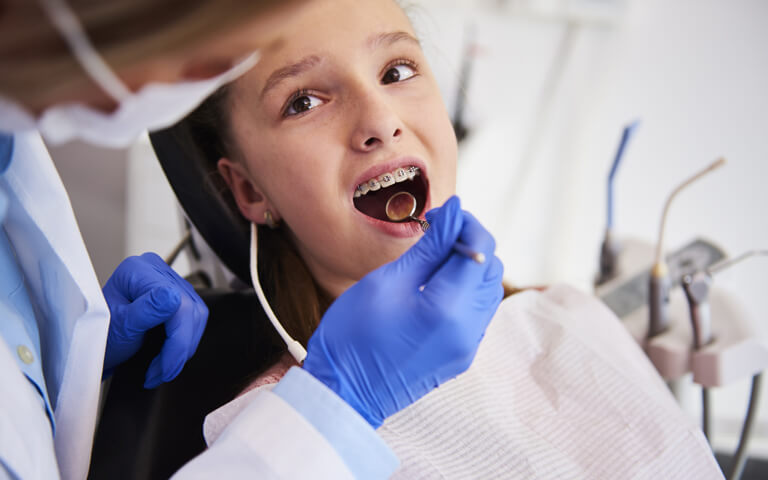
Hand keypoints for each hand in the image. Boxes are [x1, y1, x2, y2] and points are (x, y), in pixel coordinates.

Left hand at [102, 252, 208, 387]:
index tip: (165, 368)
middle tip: (163, 373)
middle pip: (190, 310)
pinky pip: (194, 318)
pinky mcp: (176, 295)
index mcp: (139, 270)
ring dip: (183, 348)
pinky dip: (184, 342)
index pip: (178, 304)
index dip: (178, 340)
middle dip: (180, 348)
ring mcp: (167, 281)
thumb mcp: (120, 325)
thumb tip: (174, 296)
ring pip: (196, 316)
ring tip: (162, 368)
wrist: (92, 345)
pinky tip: (169, 356)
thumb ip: (147, 309)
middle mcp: (155, 269)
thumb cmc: (98, 334)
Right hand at [303, 196, 503, 426]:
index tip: (437, 216)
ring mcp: (467, 345)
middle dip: (469, 242)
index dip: (464, 223)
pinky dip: (465, 290)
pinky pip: (478, 312)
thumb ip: (430, 247)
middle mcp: (468, 328)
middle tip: (434, 234)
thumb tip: (456, 212)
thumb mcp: (388, 281)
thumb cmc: (354, 334)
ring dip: (469, 266)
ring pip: (488, 289)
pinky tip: (435, 286)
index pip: (481, 248)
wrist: (344, 392)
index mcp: (450, 307)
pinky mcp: (461, 354)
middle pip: (491, 268)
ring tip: (433, 260)